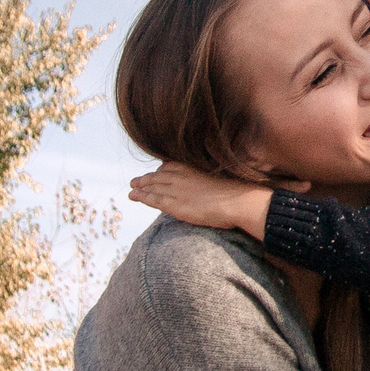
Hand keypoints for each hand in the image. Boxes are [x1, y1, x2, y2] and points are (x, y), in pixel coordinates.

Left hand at [127, 161, 278, 236]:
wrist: (237, 201)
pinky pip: (154, 199)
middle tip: (136, 181)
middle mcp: (182, 176)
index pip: (170, 166)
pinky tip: (134, 196)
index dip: (160, 170)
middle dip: (146, 178)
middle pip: (158, 175)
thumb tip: (208, 184)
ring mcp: (177, 189)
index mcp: (193, 167)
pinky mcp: (175, 204)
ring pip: (153, 186)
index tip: (155, 172)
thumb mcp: (220, 178)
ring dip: (141, 187)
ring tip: (132, 189)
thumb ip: (208, 178)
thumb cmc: (236, 192)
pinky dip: (142, 197)